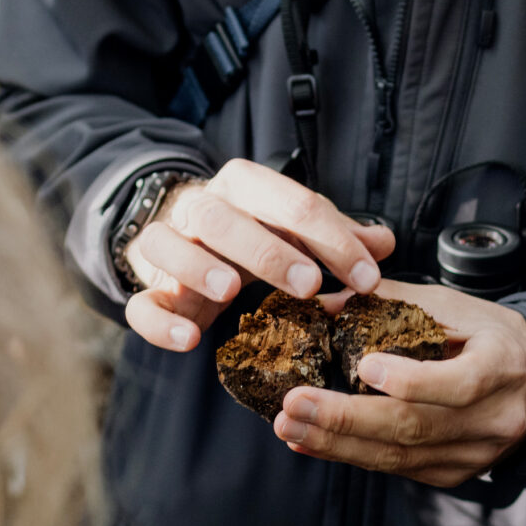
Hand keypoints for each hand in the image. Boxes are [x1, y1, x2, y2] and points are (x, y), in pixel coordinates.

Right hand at [121, 159, 396, 352]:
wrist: (185, 234)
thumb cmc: (253, 232)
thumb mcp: (295, 228)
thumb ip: (337, 236)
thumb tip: (384, 242)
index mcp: (245, 186)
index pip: (292, 202)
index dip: (334, 240)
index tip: (368, 278)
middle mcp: (200, 208)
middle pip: (223, 217)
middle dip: (268, 249)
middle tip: (310, 285)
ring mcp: (167, 246)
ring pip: (168, 244)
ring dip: (199, 266)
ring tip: (232, 291)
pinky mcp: (148, 289)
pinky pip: (141, 304)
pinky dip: (159, 322)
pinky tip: (189, 339)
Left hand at [274, 280, 525, 487]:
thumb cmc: (492, 338)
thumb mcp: (456, 305)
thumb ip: (394, 301)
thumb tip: (325, 301)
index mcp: (501, 368)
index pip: (458, 385)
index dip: (410, 381)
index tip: (363, 367)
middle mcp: (491, 420)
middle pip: (415, 428)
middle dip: (346, 419)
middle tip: (294, 404)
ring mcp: (472, 455)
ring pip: (399, 456)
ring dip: (336, 443)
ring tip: (290, 426)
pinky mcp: (452, 474)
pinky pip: (396, 469)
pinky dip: (349, 455)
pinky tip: (311, 443)